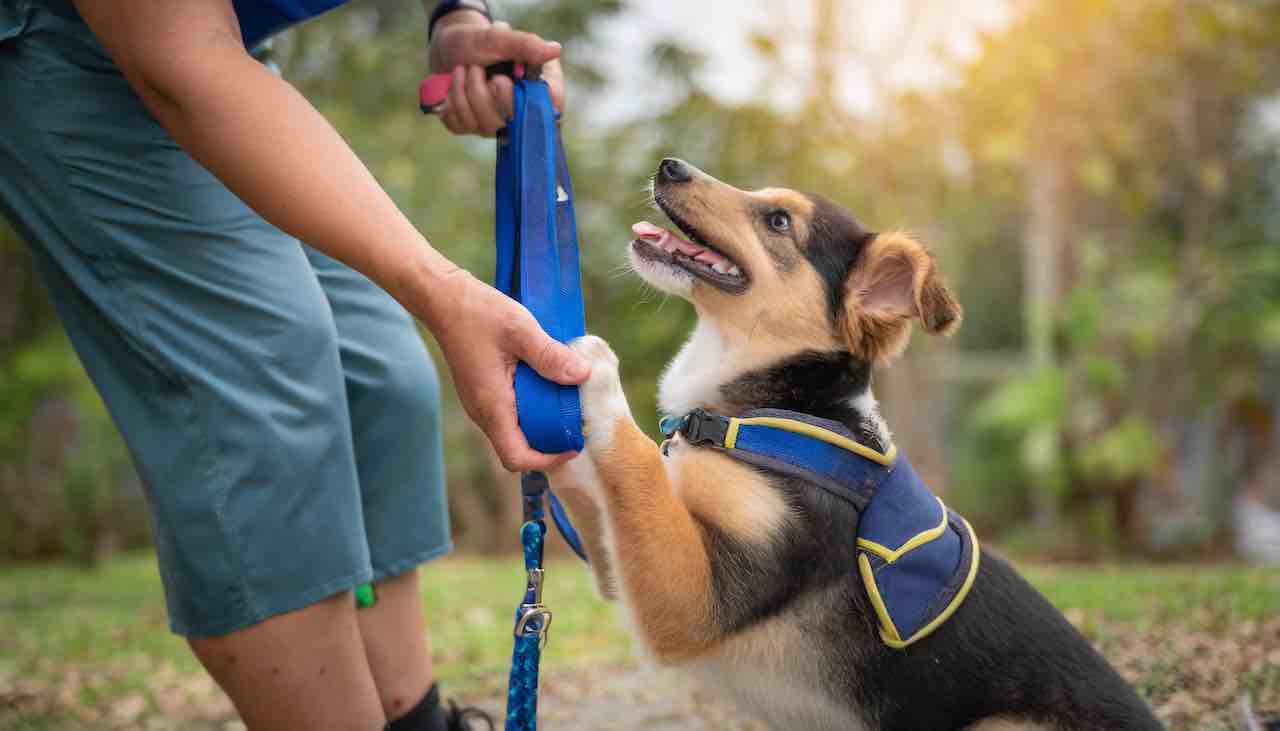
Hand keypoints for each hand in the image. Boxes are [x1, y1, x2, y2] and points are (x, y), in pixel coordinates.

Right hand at [425, 269, 589, 470]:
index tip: (572, 444)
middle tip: (577, 420)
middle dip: (549, 441)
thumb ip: (550, 355)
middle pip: (518, 447)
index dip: (547, 460)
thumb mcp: (520, 329)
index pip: (516, 457)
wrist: (444, 299)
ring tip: (567, 401)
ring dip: (541, 422)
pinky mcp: (484, 391)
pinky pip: (510, 412)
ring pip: (515, 430)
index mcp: (491, 404)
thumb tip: (581, 375)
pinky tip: (548, 384)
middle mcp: (483, 411)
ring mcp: (481, 402)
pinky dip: (532, 407)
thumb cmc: (477, 312)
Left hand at [429, 13, 565, 135]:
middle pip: (511, 121)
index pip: (547, 111)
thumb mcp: (499, 38)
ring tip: (462, 70)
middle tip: (476, 67)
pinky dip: (452, 102)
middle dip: (484, 91)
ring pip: (484, 125)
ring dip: (464, 91)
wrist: (449, 47)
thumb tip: (555, 49)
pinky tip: (455, 87)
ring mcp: (497, 123)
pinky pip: (461, 125)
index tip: (500, 80)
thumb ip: (525, 44)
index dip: (523, 102)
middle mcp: (522, 111)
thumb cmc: (479, 41)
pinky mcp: (473, 127)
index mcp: (539, 88)